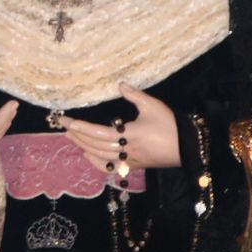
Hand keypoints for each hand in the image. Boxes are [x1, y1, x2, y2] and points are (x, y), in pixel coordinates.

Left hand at [58, 83, 179, 173]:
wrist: (189, 148)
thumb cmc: (171, 125)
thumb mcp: (153, 106)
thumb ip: (135, 95)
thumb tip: (120, 84)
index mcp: (130, 134)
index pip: (99, 132)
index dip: (81, 127)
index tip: (67, 121)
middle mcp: (126, 150)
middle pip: (95, 145)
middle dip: (77, 136)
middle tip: (63, 126)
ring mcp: (130, 160)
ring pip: (101, 156)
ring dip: (83, 146)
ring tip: (70, 137)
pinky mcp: (135, 165)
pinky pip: (111, 166)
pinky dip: (97, 162)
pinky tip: (88, 155)